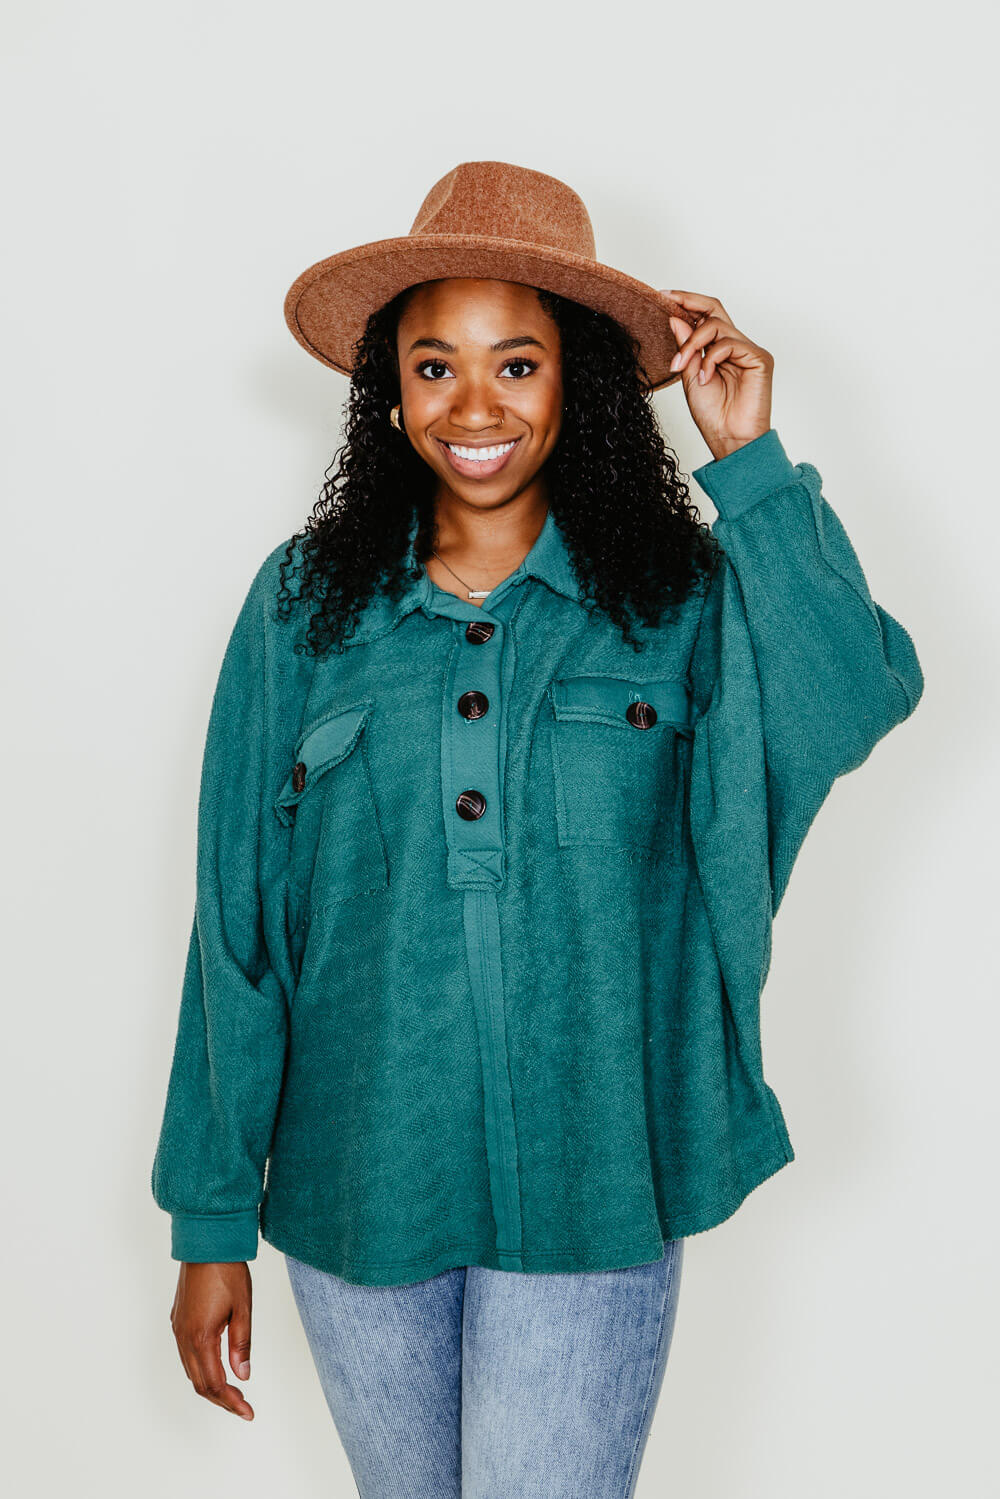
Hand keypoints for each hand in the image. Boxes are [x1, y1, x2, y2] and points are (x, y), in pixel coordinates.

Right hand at [170, 1261, 254, 1419]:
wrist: (206, 1242)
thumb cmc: (226, 1270)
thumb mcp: (243, 1308)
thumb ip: (242, 1345)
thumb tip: (243, 1375)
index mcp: (200, 1337)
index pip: (214, 1383)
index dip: (231, 1402)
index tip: (248, 1412)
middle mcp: (183, 1336)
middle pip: (199, 1383)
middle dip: (222, 1399)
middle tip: (243, 1408)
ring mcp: (178, 1328)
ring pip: (191, 1370)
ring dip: (211, 1385)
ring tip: (233, 1393)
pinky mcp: (178, 1319)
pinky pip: (186, 1355)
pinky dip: (201, 1369)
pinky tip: (216, 1368)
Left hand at [660, 289, 773, 461]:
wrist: (730, 440)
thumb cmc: (713, 415)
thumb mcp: (690, 377)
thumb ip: (686, 348)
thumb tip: (675, 318)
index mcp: (719, 350)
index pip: (706, 316)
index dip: (687, 302)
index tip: (663, 295)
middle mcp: (735, 346)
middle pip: (714, 310)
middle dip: (688, 304)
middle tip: (665, 303)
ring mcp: (748, 351)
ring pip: (718, 325)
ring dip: (692, 343)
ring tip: (682, 365)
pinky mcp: (760, 359)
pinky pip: (730, 344)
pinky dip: (711, 358)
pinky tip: (706, 378)